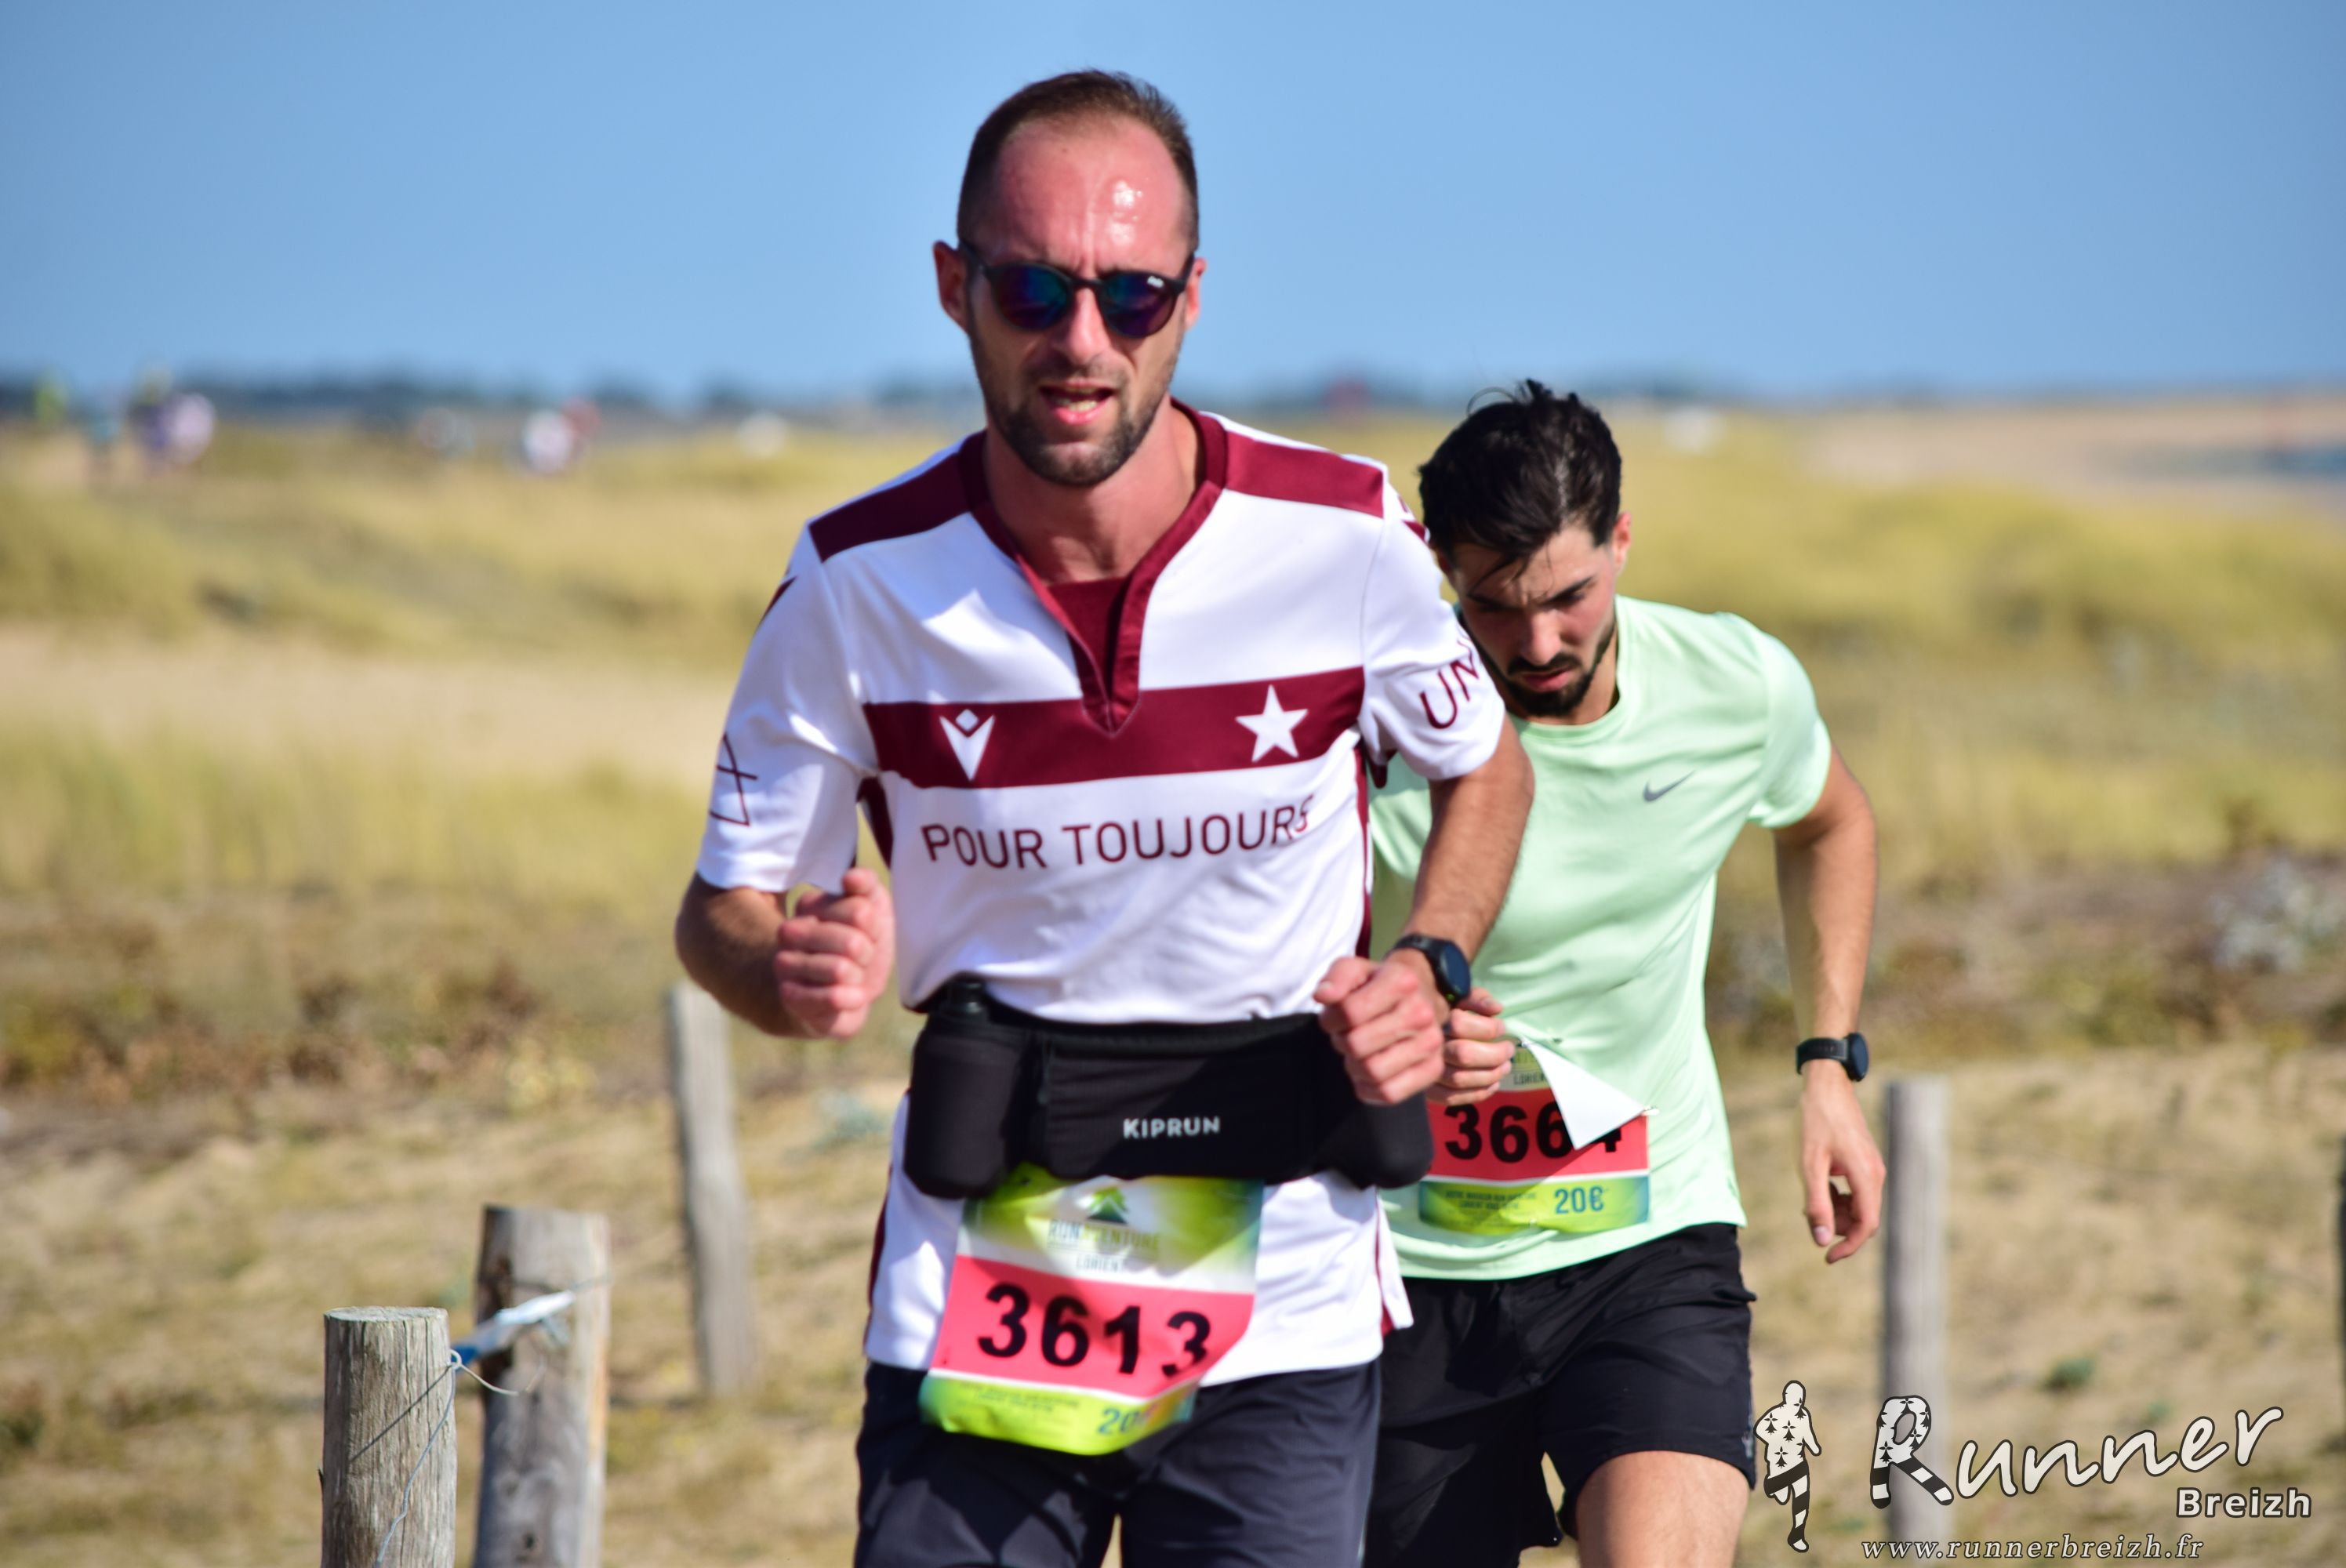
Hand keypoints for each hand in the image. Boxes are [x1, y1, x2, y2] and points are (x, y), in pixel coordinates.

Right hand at [774, 868, 895, 1037]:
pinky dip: (851, 999)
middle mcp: (789, 931)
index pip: (861, 912)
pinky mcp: (789, 996)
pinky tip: (848, 995)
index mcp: (809, 904)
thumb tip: (850, 877)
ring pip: (840, 970)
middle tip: (858, 959)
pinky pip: (832, 998)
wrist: (851, 992)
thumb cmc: (862, 947)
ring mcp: (785, 964)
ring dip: (857, 978)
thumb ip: (867, 885)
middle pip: (852, 943)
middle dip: (866, 955)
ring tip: (850, 977)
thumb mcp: (874, 911)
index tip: (865, 933)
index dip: (874, 928)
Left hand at [1314, 952, 1446, 1104]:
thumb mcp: (1354, 970)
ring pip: (1373, 1072)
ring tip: (1357, 1054)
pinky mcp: (1432, 1070)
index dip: (1330, 1019)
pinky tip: (1365, 1075)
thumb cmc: (1378, 987)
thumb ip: (1335, 979)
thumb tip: (1323, 997)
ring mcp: (1431, 1043)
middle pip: (1357, 1045)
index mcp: (1402, 981)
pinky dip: (1368, 1089)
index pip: (1350, 1012)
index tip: (1334, 1018)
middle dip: (1341, 1043)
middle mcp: (1422, 1012)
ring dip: (1353, 1067)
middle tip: (1347, 1036)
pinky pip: (1389, 1093)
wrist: (1419, 998)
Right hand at [1429, 987, 1514, 1107]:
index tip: (1502, 1027)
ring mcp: (1425, 1069)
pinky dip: (1477, 1094)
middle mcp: (1428, 1045)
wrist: (1415, 1032)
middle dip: (1494, 1055)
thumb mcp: (1460, 996)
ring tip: (1505, 1067)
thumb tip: (1496, 1009)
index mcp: (1434, 1019)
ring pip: (1459, 1079)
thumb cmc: (1445, 1012)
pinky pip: (1451, 1098)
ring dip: (1490, 1075)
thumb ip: (1478, 998)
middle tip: (1509, 1050)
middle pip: (1463, 1054)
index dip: (1488, 1028)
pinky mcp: (1427, 1090)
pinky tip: (1493, 1084)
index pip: (1461, 1025)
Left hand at [1799, 1063, 1884, 1263]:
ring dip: (1837, 1211)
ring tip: (1810, 1198)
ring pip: (1860, 1205)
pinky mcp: (1864, 1161)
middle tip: (1809, 1215)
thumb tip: (1822, 1240)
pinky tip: (1819, 1185)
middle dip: (1838, 1226)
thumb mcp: (1809, 1164)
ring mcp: (1872, 1167)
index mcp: (1866, 1176)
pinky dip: (1839, 1196)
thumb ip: (1816, 1203)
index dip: (1848, 1246)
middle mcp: (1875, 1174)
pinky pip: (1857, 1191)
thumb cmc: (1815, 1121)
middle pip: (1864, 1218)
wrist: (1826, 1085)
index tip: (1826, 1257)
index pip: (1866, 1225)